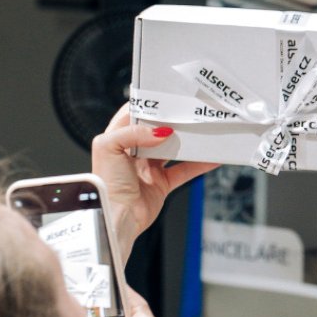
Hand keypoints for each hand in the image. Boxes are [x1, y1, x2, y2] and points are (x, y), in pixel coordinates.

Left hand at [91, 105, 217, 258]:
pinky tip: (210, 158)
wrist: (116, 217)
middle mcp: (132, 153)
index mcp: (116, 140)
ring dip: (186, 142)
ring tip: (201, 132)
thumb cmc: (106, 184)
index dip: (147, 106)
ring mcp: (148, 168)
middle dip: (171, 122)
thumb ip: (133, 132)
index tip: (164, 98)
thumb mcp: (109, 147)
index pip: (132, 115)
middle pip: (156, 131)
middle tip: (187, 113)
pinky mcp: (161, 184)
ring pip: (172, 149)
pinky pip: (183, 171)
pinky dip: (198, 165)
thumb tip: (160, 132)